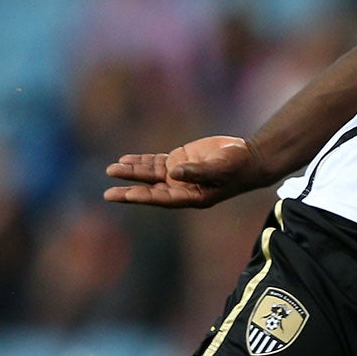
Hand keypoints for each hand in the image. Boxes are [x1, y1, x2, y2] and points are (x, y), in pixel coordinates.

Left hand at [105, 135, 270, 209]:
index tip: (127, 195)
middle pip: (151, 190)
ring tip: (111, 170)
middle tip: (108, 194)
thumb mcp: (220, 168)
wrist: (248, 158)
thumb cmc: (238, 166)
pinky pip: (155, 163)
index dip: (145, 196)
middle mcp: (182, 188)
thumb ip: (198, 171)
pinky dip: (141, 161)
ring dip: (132, 173)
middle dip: (129, 190)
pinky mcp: (179, 162)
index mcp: (192, 196)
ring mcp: (178, 175)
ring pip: (150, 175)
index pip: (164, 198)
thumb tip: (173, 172)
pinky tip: (126, 160)